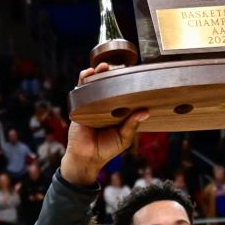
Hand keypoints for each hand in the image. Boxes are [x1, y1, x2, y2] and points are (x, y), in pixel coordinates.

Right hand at [62, 64, 147, 185]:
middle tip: (119, 67)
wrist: (87, 157)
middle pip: (108, 85)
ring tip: (103, 66)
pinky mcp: (79, 105)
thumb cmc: (106, 149)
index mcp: (117, 111)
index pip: (123, 93)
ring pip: (94, 84)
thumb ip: (132, 125)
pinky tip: (88, 74)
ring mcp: (91, 104)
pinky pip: (80, 90)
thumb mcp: (123, 137)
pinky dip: (84, 80)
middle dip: (112, 73)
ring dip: (98, 72)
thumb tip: (145, 112)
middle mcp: (105, 105)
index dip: (127, 83)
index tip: (134, 73)